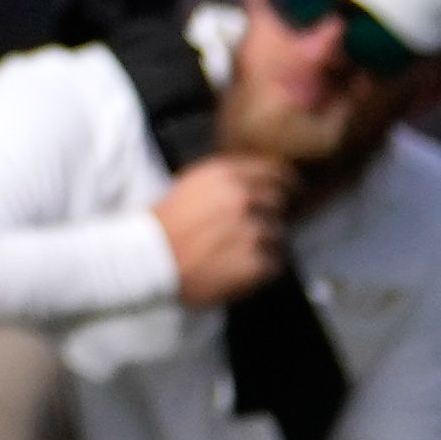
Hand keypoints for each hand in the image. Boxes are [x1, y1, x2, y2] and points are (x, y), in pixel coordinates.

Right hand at [151, 152, 297, 305]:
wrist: (148, 260)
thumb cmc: (163, 226)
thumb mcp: (189, 186)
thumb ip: (223, 181)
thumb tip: (255, 184)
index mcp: (223, 176)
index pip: (272, 171)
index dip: (286, 180)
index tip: (292, 187)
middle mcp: (240, 199)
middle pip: (277, 202)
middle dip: (269, 213)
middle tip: (253, 227)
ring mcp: (250, 231)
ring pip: (276, 235)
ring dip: (263, 243)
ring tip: (234, 252)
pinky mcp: (254, 262)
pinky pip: (272, 263)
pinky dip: (260, 268)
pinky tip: (235, 267)